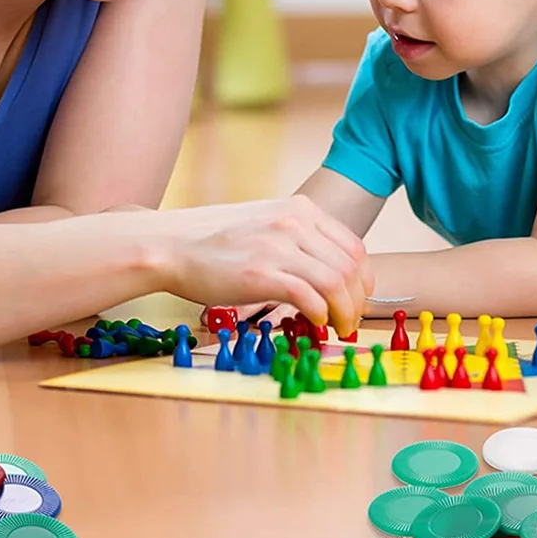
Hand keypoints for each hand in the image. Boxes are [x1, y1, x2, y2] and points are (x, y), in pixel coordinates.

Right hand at [163, 195, 372, 337]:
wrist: (172, 245)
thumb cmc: (215, 242)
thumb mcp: (266, 225)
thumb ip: (298, 240)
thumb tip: (329, 272)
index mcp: (299, 209)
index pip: (354, 247)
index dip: (363, 280)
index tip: (358, 300)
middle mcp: (293, 223)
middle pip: (350, 267)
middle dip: (357, 301)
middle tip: (350, 322)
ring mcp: (278, 246)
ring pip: (336, 284)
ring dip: (344, 313)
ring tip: (338, 328)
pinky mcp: (261, 273)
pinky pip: (310, 297)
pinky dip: (320, 315)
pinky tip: (314, 323)